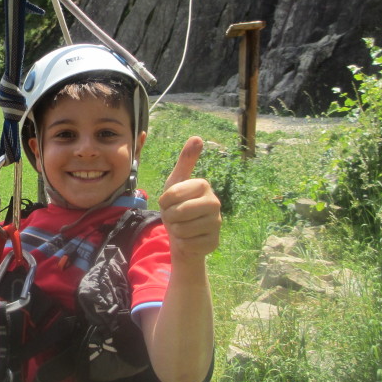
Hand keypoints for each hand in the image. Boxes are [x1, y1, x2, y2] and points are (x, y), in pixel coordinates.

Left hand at [158, 136, 221, 259]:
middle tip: (175, 217)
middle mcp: (215, 202)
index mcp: (204, 185)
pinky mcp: (214, 242)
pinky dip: (183, 243)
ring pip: (182, 229)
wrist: (183, 235)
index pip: (171, 194)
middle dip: (170, 217)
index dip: (164, 201)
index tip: (169, 203)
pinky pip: (188, 244)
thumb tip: (197, 137)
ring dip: (176, 231)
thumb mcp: (175, 183)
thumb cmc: (178, 206)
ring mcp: (217, 224)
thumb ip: (185, 161)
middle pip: (178, 212)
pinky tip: (189, 239)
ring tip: (182, 227)